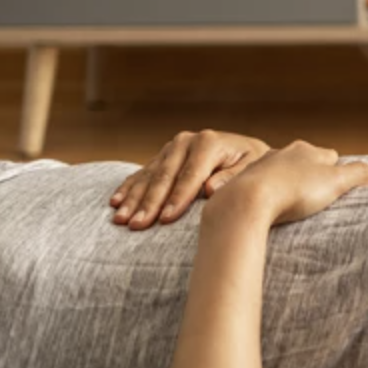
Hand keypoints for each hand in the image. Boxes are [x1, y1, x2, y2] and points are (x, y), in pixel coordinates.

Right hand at [110, 130, 271, 229]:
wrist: (246, 152)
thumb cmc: (252, 165)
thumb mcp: (251, 169)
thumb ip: (232, 178)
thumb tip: (210, 190)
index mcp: (209, 142)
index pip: (190, 175)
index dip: (177, 198)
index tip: (166, 220)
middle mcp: (186, 142)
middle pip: (164, 177)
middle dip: (149, 203)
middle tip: (137, 225)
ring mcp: (171, 148)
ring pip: (149, 177)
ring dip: (133, 199)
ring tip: (121, 219)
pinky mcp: (162, 157)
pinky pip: (141, 174)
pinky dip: (128, 189)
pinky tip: (115, 203)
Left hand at [203, 140, 367, 230]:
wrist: (249, 200)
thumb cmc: (295, 190)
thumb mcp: (334, 183)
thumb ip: (358, 174)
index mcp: (307, 150)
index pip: (329, 156)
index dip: (336, 170)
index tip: (339, 184)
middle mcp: (283, 152)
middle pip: (304, 161)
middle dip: (311, 174)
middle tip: (317, 194)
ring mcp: (261, 165)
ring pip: (280, 170)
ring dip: (287, 182)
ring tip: (292, 202)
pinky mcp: (244, 181)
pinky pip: (260, 184)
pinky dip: (267, 192)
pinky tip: (269, 205)